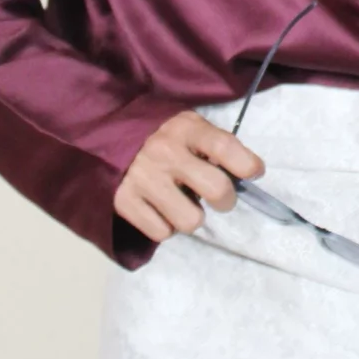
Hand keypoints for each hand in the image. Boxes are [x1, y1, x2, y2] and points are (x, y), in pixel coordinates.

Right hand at [113, 111, 264, 246]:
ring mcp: (142, 179)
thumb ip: (213, 145)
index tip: (254, 172)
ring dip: (192, 216)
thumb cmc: (160, 134)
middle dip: (225, 199)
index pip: (226, 147)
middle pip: (217, 190)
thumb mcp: (188, 126)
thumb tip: (244, 175)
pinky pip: (162, 233)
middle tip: (219, 197)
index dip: (248, 164)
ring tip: (183, 203)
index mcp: (185, 129)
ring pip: (191, 221)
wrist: (104, 134)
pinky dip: (166, 226)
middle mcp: (164, 153)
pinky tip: (161, 209)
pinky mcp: (123, 201)